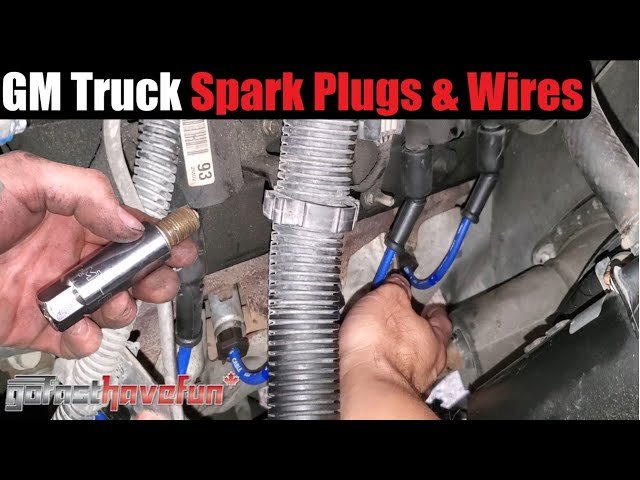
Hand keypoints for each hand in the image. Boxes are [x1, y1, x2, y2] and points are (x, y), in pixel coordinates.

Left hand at [0, 151, 196, 358]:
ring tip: (114, 304)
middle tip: (157, 278)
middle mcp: (69, 253)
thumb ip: (85, 192)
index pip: (129, 225)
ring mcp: (56, 290)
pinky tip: (81, 328)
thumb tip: (130, 222)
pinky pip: (77, 337)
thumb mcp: (24, 179)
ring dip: (123, 308)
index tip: (179, 245)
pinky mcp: (38, 324)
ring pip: (112, 304)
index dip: (159, 235)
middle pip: (130, 268)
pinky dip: (87, 339)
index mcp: (72, 216)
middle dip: (153, 275)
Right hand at [339, 274, 451, 418]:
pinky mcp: (394, 391)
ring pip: (412, 360)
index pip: (441, 318)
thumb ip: (396, 288)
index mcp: (436, 337)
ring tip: (383, 342)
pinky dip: (388, 366)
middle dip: (415, 331)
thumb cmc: (380, 342)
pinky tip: (375, 362)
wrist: (367, 384)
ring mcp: (414, 380)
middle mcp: (431, 363)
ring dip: (401, 351)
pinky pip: (394, 373)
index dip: (432, 307)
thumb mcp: (388, 299)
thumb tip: (399, 281)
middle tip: (400, 320)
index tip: (426, 301)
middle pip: (428, 340)